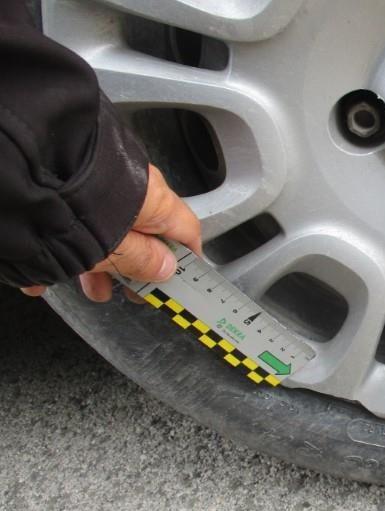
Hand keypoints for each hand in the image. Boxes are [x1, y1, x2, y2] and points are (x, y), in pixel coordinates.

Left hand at [21, 165, 201, 301]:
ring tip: (85, 284)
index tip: (178, 281)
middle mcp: (132, 184)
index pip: (186, 230)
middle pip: (143, 231)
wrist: (17, 165)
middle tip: (126, 291)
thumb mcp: (115, 249)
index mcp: (154, 198)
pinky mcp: (66, 181)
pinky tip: (44, 273)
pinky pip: (74, 218)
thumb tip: (165, 267)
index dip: (186, 260)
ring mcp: (97, 181)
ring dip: (98, 260)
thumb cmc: (71, 207)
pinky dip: (64, 246)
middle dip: (133, 266)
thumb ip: (144, 261)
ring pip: (106, 227)